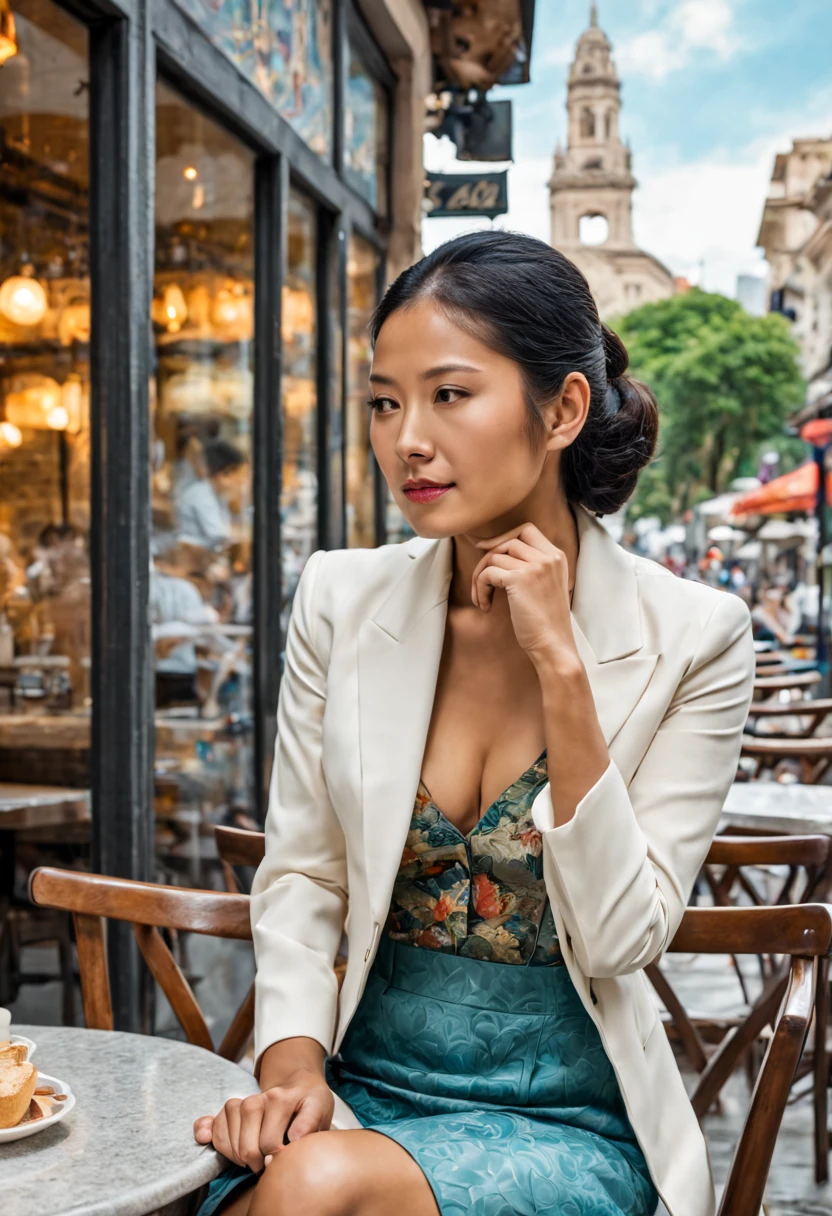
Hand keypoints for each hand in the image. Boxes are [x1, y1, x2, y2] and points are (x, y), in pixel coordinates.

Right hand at [193, 1069, 334, 1172]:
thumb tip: (294, 1139)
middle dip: (255, 1162)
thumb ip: (309, 1124)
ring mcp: (245, 1100)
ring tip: (250, 1162)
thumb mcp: (320, 1108)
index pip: (270, 1141)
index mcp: (283, 1098)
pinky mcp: (233, 1106)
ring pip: (228, 1129)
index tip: (281, 1164)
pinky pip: (216, 1121)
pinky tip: (206, 1139)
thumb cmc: (310, 1101)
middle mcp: (261, 1097)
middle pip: (247, 1140)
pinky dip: (211, 1133)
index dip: (274, 1159)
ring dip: (236, 1154)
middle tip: (265, 1168)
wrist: (298, 1082)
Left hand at [470, 523, 578, 664]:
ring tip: (481, 597)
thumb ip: (533, 566)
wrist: (554, 645)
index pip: (526, 530)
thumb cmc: (546, 622)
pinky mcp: (519, 579)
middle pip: (508, 540)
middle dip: (488, 555)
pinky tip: (485, 606)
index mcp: (557, 557)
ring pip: (494, 556)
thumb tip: (496, 551)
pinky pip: (487, 573)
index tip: (486, 549)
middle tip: (479, 578)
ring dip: (480, 577)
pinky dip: (479, 589)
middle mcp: (548, 557)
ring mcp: (535, 566)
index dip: (503, 537)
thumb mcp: (547, 586)